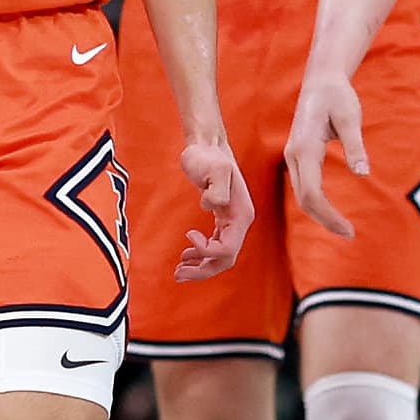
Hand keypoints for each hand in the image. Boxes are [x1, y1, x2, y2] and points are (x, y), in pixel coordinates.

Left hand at [171, 130, 251, 282]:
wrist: (206, 145)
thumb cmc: (207, 156)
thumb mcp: (213, 169)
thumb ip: (216, 187)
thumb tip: (211, 206)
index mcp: (242, 215)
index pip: (228, 248)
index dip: (207, 251)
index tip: (188, 236)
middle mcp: (241, 221)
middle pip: (225, 259)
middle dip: (203, 270)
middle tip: (177, 275)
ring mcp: (233, 221)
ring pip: (221, 256)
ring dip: (201, 268)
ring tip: (178, 271)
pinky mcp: (223, 218)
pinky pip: (216, 245)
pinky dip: (202, 255)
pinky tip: (185, 256)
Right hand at [285, 71, 365, 238]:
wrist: (321, 81)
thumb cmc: (337, 96)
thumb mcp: (350, 118)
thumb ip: (355, 146)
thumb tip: (363, 174)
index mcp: (304, 147)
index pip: (311, 193)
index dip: (328, 215)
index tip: (349, 229)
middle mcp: (293, 155)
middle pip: (303, 199)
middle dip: (325, 219)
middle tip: (350, 234)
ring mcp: (293, 156)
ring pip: (301, 195)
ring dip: (320, 214)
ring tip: (344, 227)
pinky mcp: (298, 156)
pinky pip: (303, 186)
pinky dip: (316, 203)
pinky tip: (332, 210)